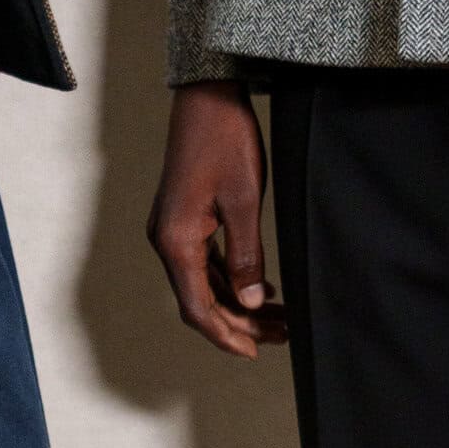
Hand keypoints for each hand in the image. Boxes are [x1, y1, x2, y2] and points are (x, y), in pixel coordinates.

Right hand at [148, 81, 287, 358]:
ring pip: (204, 285)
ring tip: (278, 316)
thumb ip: (246, 255)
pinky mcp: (184, 220)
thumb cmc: (225, 139)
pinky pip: (204, 264)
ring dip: (237, 304)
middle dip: (239, 322)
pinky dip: (230, 281)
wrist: (207, 96)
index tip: (255, 351)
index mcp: (176, 241)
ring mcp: (173, 231)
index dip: (226, 335)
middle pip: (200, 301)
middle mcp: (166, 241)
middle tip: (281, 334)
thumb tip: (252, 301)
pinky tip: (260, 287)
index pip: (197, 307)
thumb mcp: (244, 200)